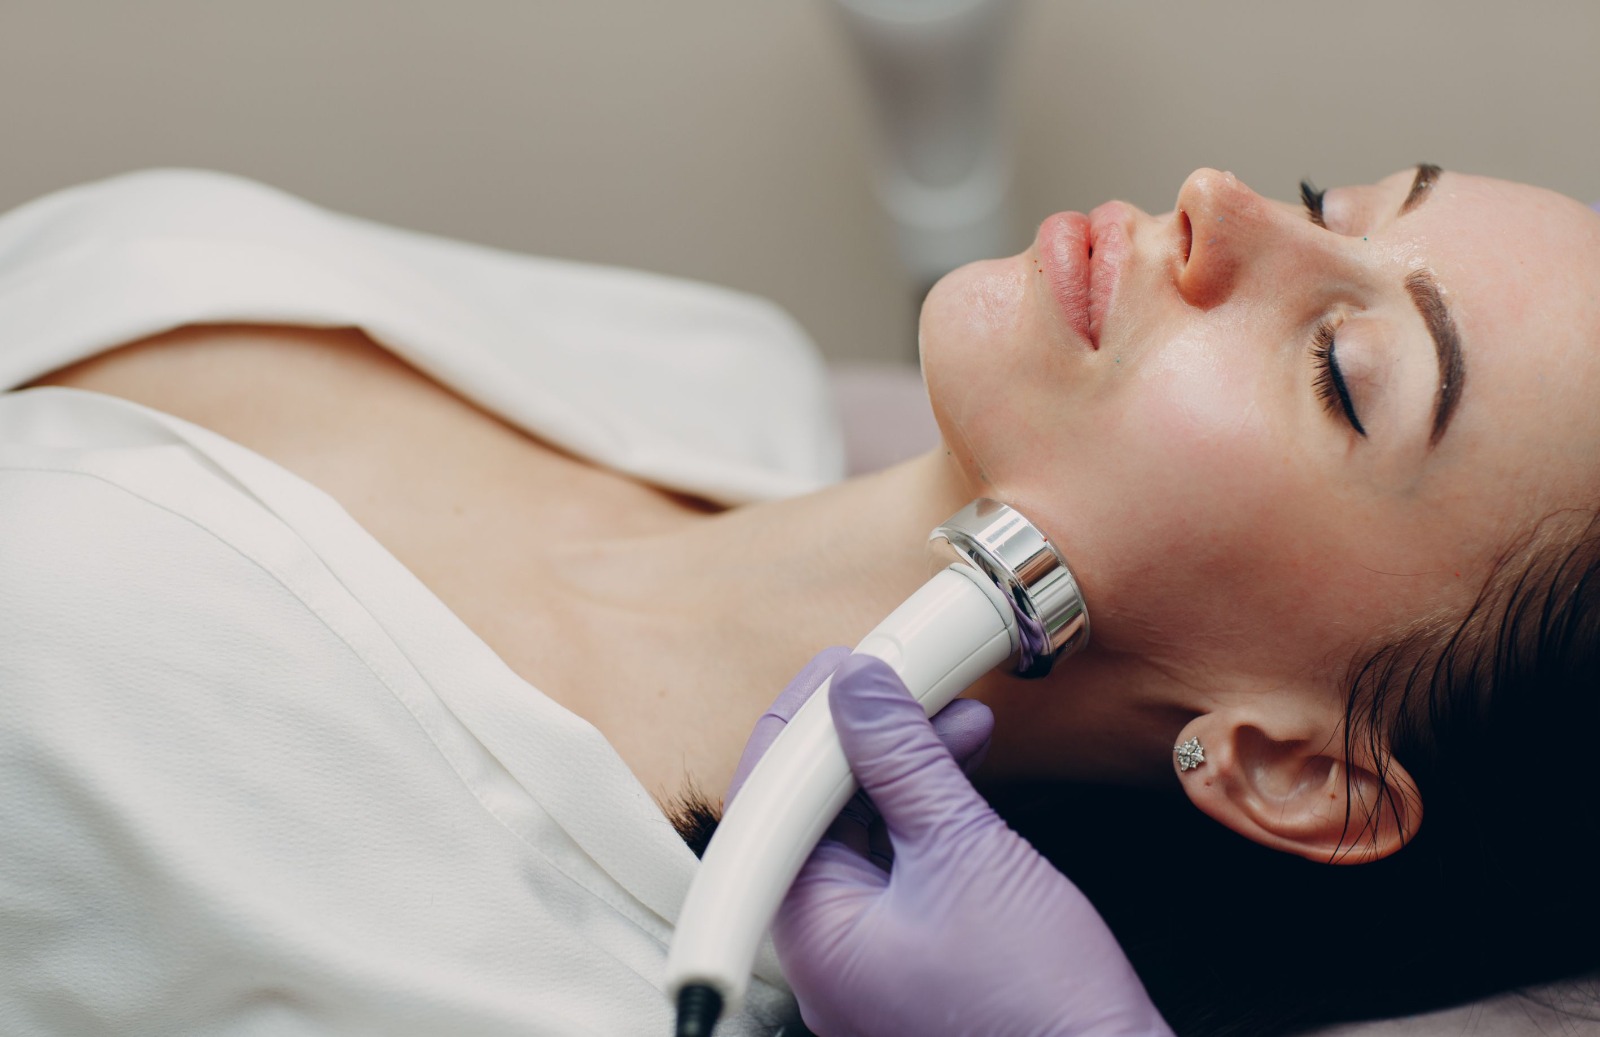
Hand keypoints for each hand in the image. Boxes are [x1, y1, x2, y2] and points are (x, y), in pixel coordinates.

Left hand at [771, 654, 1174, 1036]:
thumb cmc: (1035, 1003)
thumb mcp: (964, 852)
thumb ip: (903, 760)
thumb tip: (858, 686)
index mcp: (808, 929)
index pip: (771, 800)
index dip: (806, 721)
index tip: (846, 666)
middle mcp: (823, 947)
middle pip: (810, 812)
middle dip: (860, 737)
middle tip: (900, 677)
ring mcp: (866, 955)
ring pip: (857, 832)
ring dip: (901, 765)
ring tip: (955, 713)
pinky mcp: (910, 956)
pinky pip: (895, 863)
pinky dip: (924, 808)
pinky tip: (964, 762)